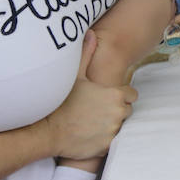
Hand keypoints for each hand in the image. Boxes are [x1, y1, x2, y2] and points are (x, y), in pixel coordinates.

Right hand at [42, 33, 136, 159]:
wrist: (48, 131)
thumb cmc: (61, 102)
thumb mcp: (75, 76)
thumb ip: (87, 55)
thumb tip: (91, 33)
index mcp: (115, 94)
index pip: (131, 94)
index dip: (120, 95)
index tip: (107, 98)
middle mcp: (119, 112)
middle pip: (127, 110)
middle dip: (117, 109)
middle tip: (98, 110)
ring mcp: (114, 130)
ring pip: (120, 125)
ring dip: (111, 123)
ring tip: (93, 122)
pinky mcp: (108, 145)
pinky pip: (112, 140)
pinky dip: (104, 138)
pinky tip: (91, 133)